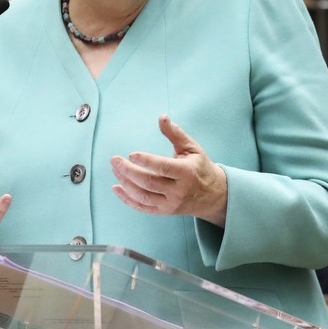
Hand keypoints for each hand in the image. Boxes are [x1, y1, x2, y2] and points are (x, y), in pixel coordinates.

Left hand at [111, 115, 227, 226]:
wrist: (212, 195)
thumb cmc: (200, 167)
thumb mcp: (192, 148)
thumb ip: (175, 133)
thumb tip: (162, 117)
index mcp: (187, 172)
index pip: (163, 167)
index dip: (146, 161)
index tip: (131, 154)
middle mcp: (178, 190)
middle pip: (149, 182)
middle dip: (129, 171)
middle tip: (115, 160)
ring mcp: (170, 203)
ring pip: (143, 196)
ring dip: (125, 183)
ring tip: (115, 170)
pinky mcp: (164, 211)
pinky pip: (142, 208)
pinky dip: (127, 199)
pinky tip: (117, 188)